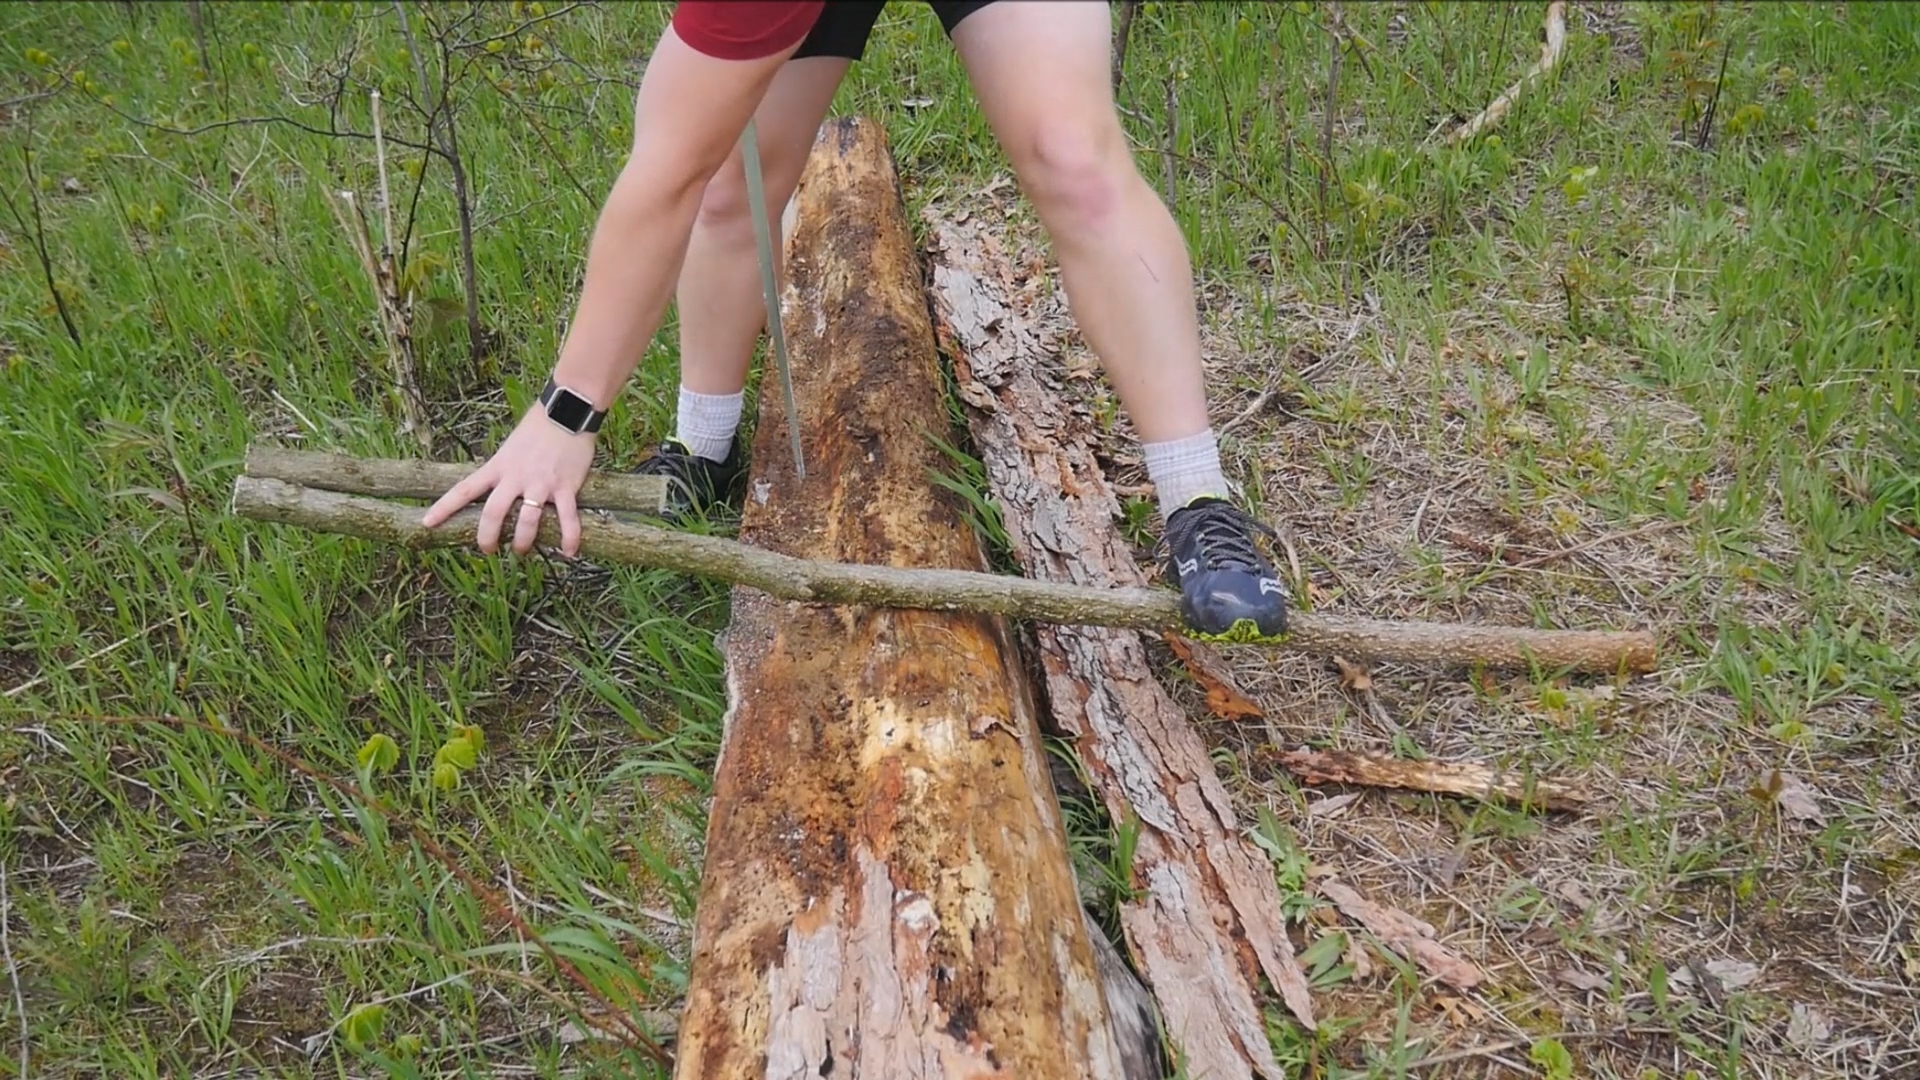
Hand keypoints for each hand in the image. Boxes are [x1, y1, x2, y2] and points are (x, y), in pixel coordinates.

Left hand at [422, 406, 597, 557]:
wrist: (567, 412)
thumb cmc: (539, 427)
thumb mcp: (511, 448)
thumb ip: (503, 469)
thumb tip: (499, 488)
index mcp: (498, 467)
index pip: (464, 490)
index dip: (444, 508)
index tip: (427, 523)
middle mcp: (515, 477)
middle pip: (493, 513)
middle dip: (487, 537)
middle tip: (488, 550)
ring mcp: (540, 484)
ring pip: (527, 522)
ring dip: (523, 542)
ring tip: (522, 550)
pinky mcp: (565, 487)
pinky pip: (568, 519)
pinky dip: (569, 538)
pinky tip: (569, 552)